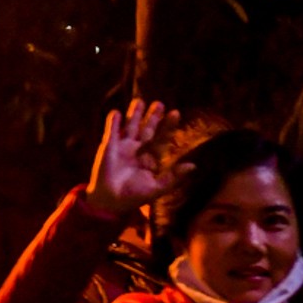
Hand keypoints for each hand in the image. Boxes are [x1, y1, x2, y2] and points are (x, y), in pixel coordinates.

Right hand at [85, 99, 189, 216]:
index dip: (168, 126)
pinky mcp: (108, 147)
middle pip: (147, 129)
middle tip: (160, 103)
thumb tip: (194, 166)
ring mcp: (123, 147)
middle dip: (153, 117)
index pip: (161, 139)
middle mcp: (138, 150)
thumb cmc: (134, 197)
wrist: (111, 201)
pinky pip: (111, 131)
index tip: (175, 113)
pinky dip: (113, 122)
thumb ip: (174, 177)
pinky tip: (116, 112)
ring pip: (130, 126)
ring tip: (139, 101)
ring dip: (134, 114)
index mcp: (150, 158)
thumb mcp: (157, 188)